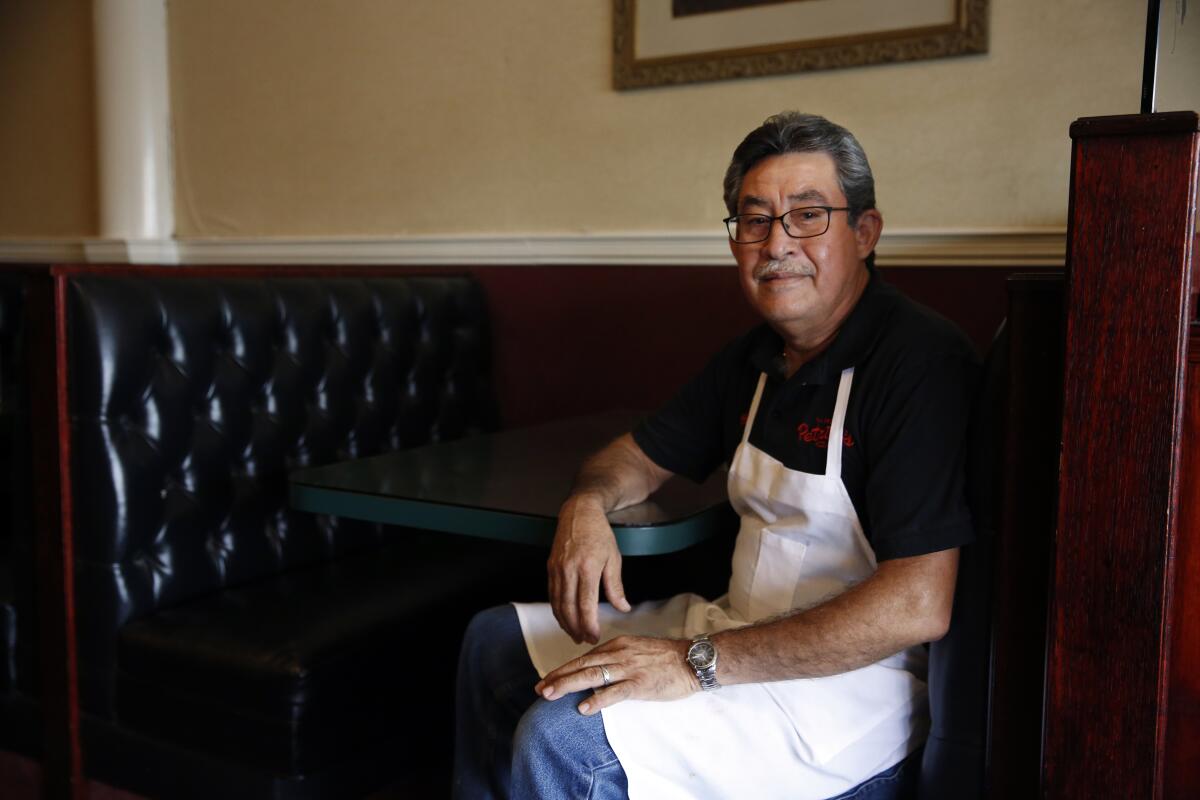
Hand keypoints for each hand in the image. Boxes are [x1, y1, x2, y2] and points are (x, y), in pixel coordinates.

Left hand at [534, 635, 698, 714]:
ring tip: (550, 695)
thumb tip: (596, 670)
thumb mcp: (636, 650)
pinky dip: (597, 699)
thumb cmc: (666, 658)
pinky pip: (614, 692)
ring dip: (567, 685)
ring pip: (591, 675)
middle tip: (539, 689)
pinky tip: (583, 707)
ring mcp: (628, 668)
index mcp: (617, 645)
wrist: (692, 660)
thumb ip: (616, 658)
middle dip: (558, 677)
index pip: (584, 658)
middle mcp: (619, 654)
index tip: (547, 679)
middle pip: (581, 665)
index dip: (563, 670)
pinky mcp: (640, 684)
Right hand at [548, 494, 631, 643]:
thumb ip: (616, 586)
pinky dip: (557, 610)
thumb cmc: (599, 533)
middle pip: (568, 609)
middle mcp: (568, 570)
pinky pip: (552, 594)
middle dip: (576, 629)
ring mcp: (557, 569)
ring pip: (557, 604)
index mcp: (587, 568)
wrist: (579, 512)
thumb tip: (623, 608)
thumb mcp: (614, 558)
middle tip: (584, 641)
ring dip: (565, 623)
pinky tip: (564, 618)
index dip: (589, 625)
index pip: (586, 605)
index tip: (595, 637)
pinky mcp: (550, 567)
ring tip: (575, 634)